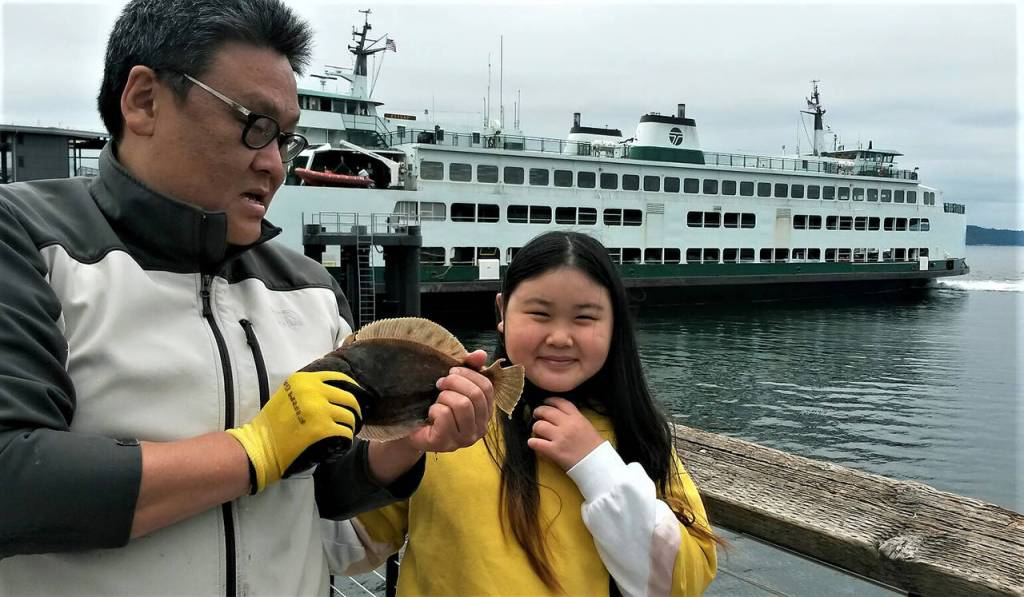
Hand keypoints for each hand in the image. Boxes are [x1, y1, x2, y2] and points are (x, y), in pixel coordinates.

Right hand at [226, 371, 362, 492]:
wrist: (259, 447)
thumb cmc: (273, 425)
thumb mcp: (289, 395)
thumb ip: (310, 390)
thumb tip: (338, 392)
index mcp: (304, 380)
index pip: (340, 378)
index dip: (353, 390)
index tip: (356, 399)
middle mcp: (313, 390)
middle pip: (349, 399)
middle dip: (355, 412)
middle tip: (354, 422)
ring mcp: (319, 409)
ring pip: (350, 417)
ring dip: (349, 428)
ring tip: (343, 435)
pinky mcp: (322, 429)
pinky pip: (346, 433)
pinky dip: (346, 441)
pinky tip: (340, 445)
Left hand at [403, 349, 494, 452]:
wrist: (414, 428)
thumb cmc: (438, 405)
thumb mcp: (454, 385)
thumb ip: (470, 368)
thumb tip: (481, 353)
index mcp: (486, 413)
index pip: (487, 387)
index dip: (469, 374)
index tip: (452, 372)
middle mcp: (480, 429)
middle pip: (475, 395)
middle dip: (454, 382)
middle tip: (440, 383)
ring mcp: (465, 439)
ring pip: (461, 405)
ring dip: (444, 396)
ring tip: (437, 400)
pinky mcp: (446, 443)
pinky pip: (444, 415)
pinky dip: (434, 409)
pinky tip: (431, 415)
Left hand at [527, 397, 603, 470]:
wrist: (598, 464)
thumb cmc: (594, 448)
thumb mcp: (587, 427)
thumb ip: (574, 419)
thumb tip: (559, 416)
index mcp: (577, 418)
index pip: (560, 402)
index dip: (550, 400)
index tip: (545, 402)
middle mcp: (568, 425)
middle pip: (546, 411)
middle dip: (538, 412)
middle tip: (536, 416)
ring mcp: (560, 437)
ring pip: (539, 426)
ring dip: (536, 428)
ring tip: (538, 432)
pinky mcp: (554, 451)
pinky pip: (536, 442)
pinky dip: (532, 442)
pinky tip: (534, 443)